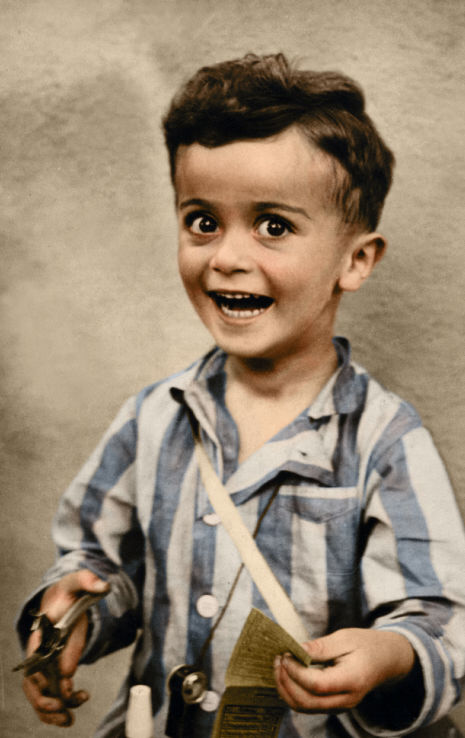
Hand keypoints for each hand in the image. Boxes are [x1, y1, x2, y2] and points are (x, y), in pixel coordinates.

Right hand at [22, 569, 108, 726]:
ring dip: (51, 711)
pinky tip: (72, 711)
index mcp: (42, 632)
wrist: (63, 600)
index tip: (61, 679)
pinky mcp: (55, 672)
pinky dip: (57, 708)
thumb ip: (88, 580)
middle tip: (62, 707)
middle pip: (32, 681)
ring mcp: (46, 664)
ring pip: (39, 694)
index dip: (42, 671)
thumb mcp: (77, 582)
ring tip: (69, 719)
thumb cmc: (68, 593)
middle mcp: (40, 652)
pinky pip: (50, 695)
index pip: (35, 654)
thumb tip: (104, 585)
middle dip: (43, 699)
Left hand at [274, 627, 414, 713]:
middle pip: (307, 701)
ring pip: (304, 707)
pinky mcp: (333, 705)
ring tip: (279, 666)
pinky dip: (292, 693)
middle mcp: (346, 699)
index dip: (296, 672)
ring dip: (286, 689)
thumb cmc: (366, 645)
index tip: (285, 654)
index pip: (317, 685)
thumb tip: (297, 650)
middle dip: (286, 682)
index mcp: (352, 680)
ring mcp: (340, 706)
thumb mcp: (345, 638)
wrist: (386, 659)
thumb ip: (321, 647)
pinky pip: (308, 705)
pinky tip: (287, 675)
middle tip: (278, 659)